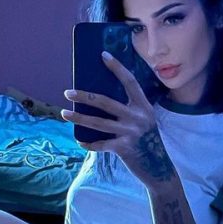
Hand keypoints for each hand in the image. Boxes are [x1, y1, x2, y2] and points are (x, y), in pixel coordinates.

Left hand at [60, 52, 175, 186]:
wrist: (158, 168)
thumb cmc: (147, 140)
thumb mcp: (144, 120)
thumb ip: (130, 109)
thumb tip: (102, 98)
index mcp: (143, 106)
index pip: (129, 81)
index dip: (117, 67)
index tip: (103, 55)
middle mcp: (138, 117)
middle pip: (106, 102)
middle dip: (84, 96)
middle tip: (67, 92)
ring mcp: (131, 132)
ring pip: (98, 123)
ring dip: (79, 117)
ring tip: (64, 113)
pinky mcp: (124, 148)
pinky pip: (100, 144)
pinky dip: (88, 143)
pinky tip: (79, 140)